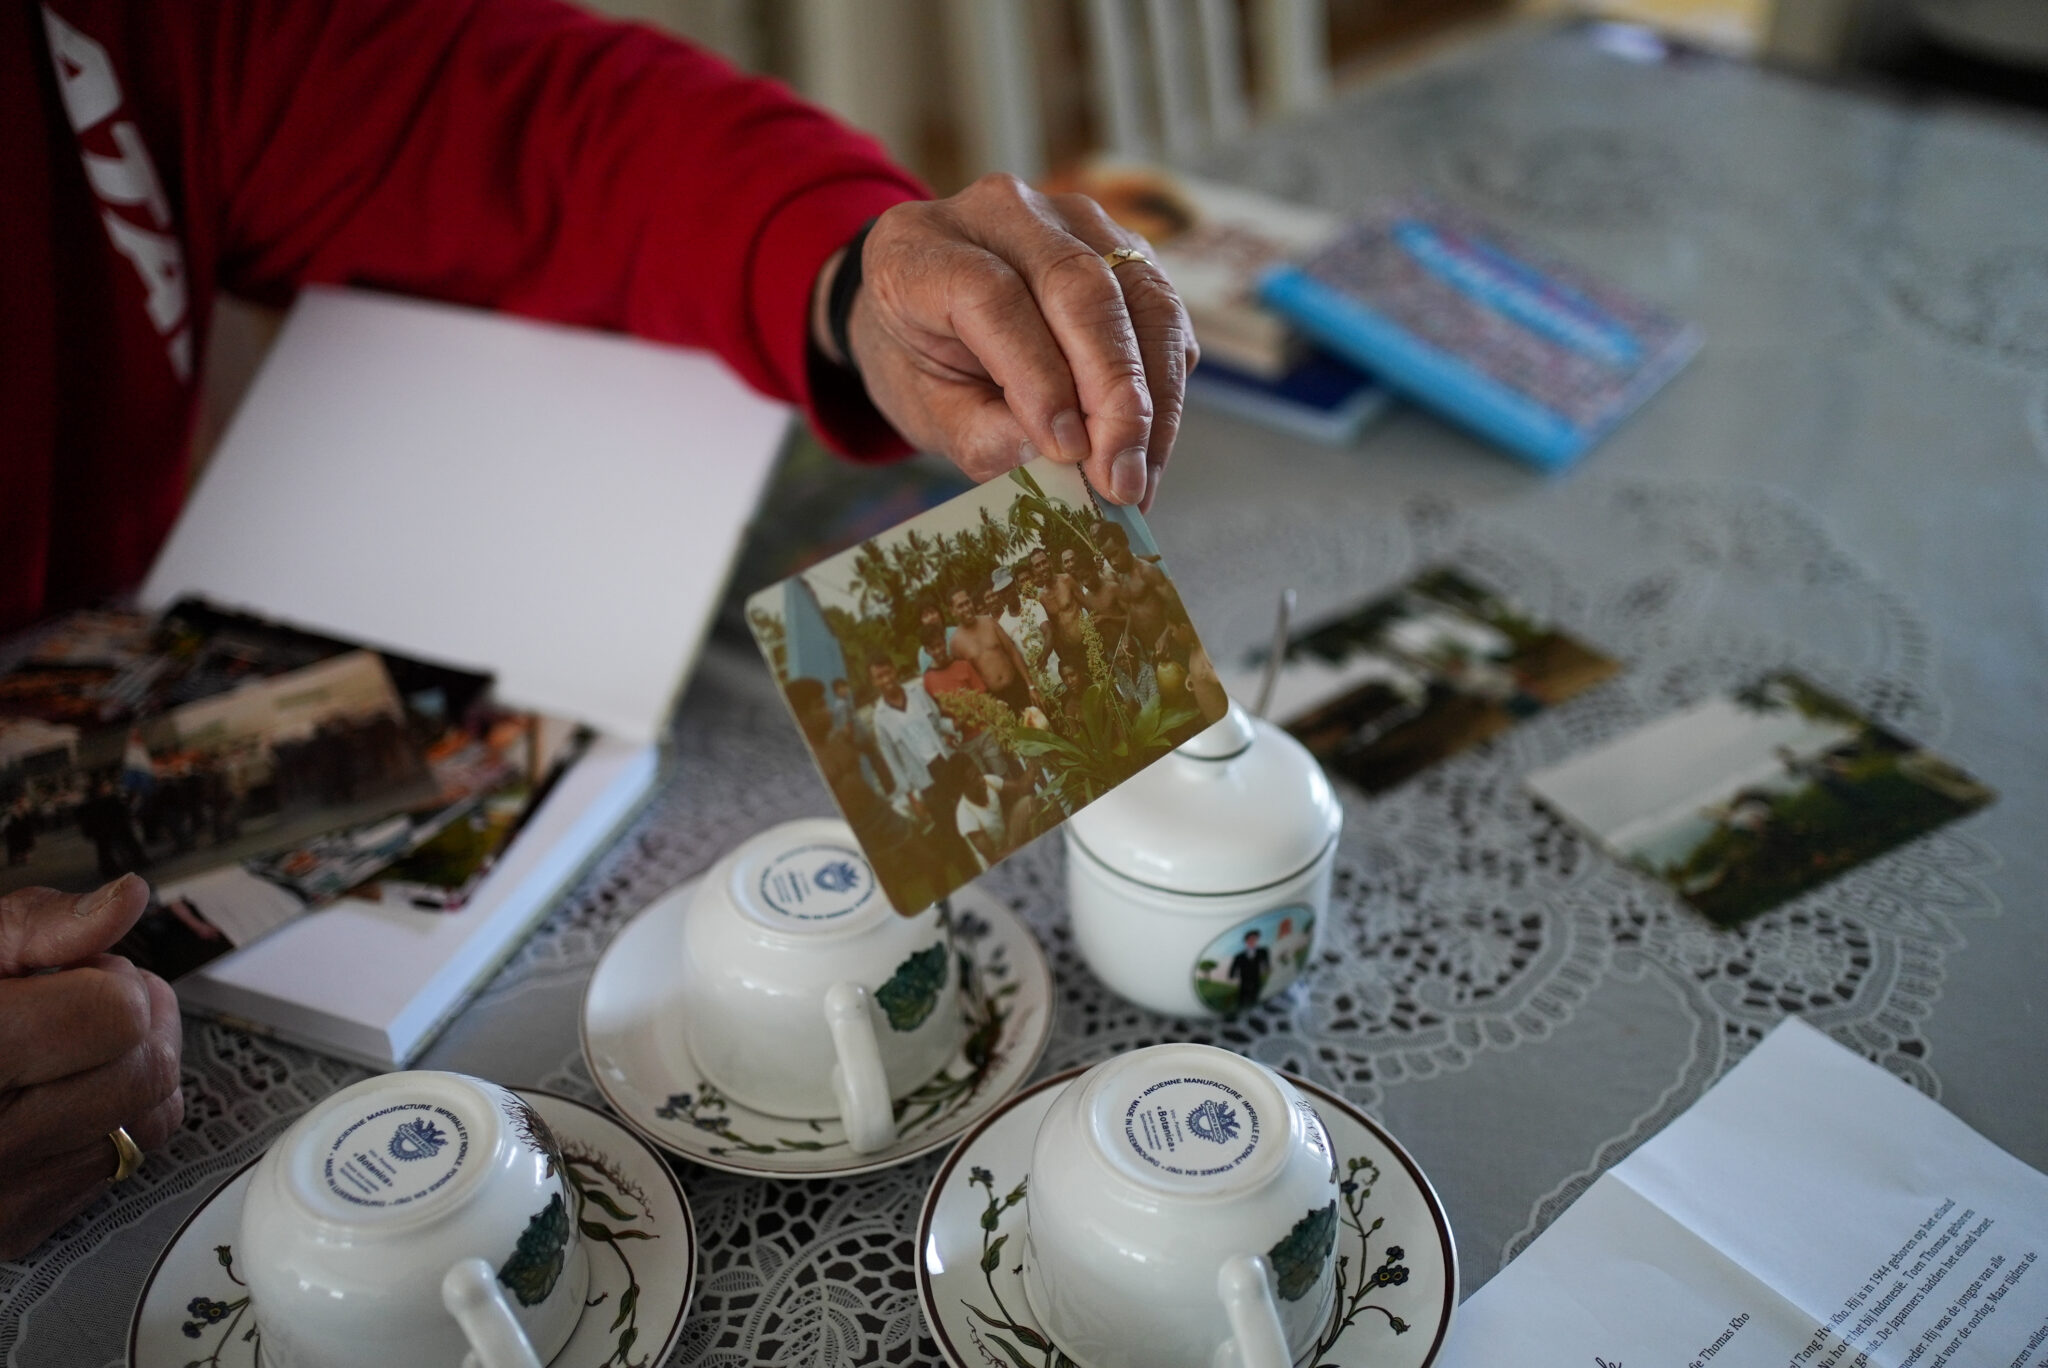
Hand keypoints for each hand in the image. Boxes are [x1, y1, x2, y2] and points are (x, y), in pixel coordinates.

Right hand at [0, 875, 184, 1260]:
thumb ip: (35, 925)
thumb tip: (125, 901)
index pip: (113, 1015)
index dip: (106, 979)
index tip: (77, 972)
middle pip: (144, 1071)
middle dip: (137, 1021)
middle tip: (88, 1000)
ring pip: (148, 1122)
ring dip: (136, 1069)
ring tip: (79, 1043)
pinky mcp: (16, 1228)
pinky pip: (117, 1168)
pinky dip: (108, 1123)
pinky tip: (57, 1096)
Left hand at [824, 175, 1197, 509]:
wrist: (932, 311)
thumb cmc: (922, 362)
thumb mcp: (927, 410)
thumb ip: (983, 434)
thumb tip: (1064, 458)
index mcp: (921, 245)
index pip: (992, 295)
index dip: (1037, 376)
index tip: (1066, 451)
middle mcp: (999, 211)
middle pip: (1081, 286)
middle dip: (1114, 392)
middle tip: (1121, 477)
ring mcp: (1070, 217)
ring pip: (1141, 296)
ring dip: (1154, 397)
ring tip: (1140, 475)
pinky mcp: (1122, 244)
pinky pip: (1164, 312)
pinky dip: (1166, 384)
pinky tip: (1149, 445)